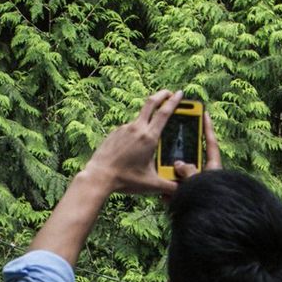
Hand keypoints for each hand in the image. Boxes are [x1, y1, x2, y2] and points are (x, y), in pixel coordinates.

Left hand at [81, 91, 220, 199]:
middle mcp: (136, 128)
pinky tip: (133, 149)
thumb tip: (182, 189)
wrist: (99, 177)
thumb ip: (170, 186)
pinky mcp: (114, 133)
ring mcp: (123, 129)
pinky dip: (135, 134)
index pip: (164, 113)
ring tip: (151, 138)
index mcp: (149, 137)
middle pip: (151, 103)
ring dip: (148, 121)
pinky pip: (128, 130)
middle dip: (162, 95)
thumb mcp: (151, 185)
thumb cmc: (125, 180)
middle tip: (170, 93)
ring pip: (140, 119)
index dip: (174, 101)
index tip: (180, 93)